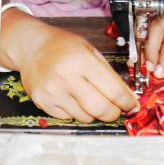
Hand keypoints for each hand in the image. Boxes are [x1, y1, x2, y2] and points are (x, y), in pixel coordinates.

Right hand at [4, 15, 139, 121]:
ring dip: (93, 113)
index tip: (132, 106)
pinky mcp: (42, 102)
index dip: (127, 102)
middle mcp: (66, 77)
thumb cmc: (63, 46)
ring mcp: (52, 91)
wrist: (31, 47)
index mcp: (82, 61)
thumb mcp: (90, 51)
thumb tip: (127, 98)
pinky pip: (68, 118)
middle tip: (115, 110)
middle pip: (100, 109)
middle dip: (113, 113)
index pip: (113, 90)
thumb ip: (109, 74)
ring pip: (85, 117)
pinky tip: (72, 98)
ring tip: (89, 99)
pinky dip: (76, 112)